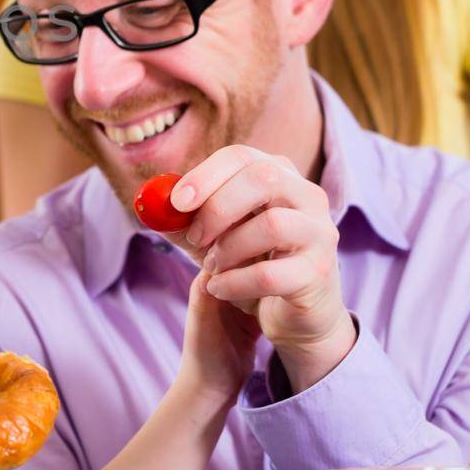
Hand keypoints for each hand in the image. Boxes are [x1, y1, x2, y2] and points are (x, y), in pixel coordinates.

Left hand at [174, 145, 355, 391]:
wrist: (292, 313)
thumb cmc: (249, 262)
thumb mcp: (212, 235)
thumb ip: (184, 218)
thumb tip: (149, 204)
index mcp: (280, 174)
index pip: (242, 156)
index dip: (205, 175)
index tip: (177, 202)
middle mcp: (308, 196)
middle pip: (263, 178)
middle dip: (217, 208)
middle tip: (195, 237)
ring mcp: (320, 233)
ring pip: (271, 225)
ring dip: (228, 249)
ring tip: (211, 266)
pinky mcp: (319, 273)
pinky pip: (271, 274)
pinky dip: (235, 283)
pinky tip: (220, 289)